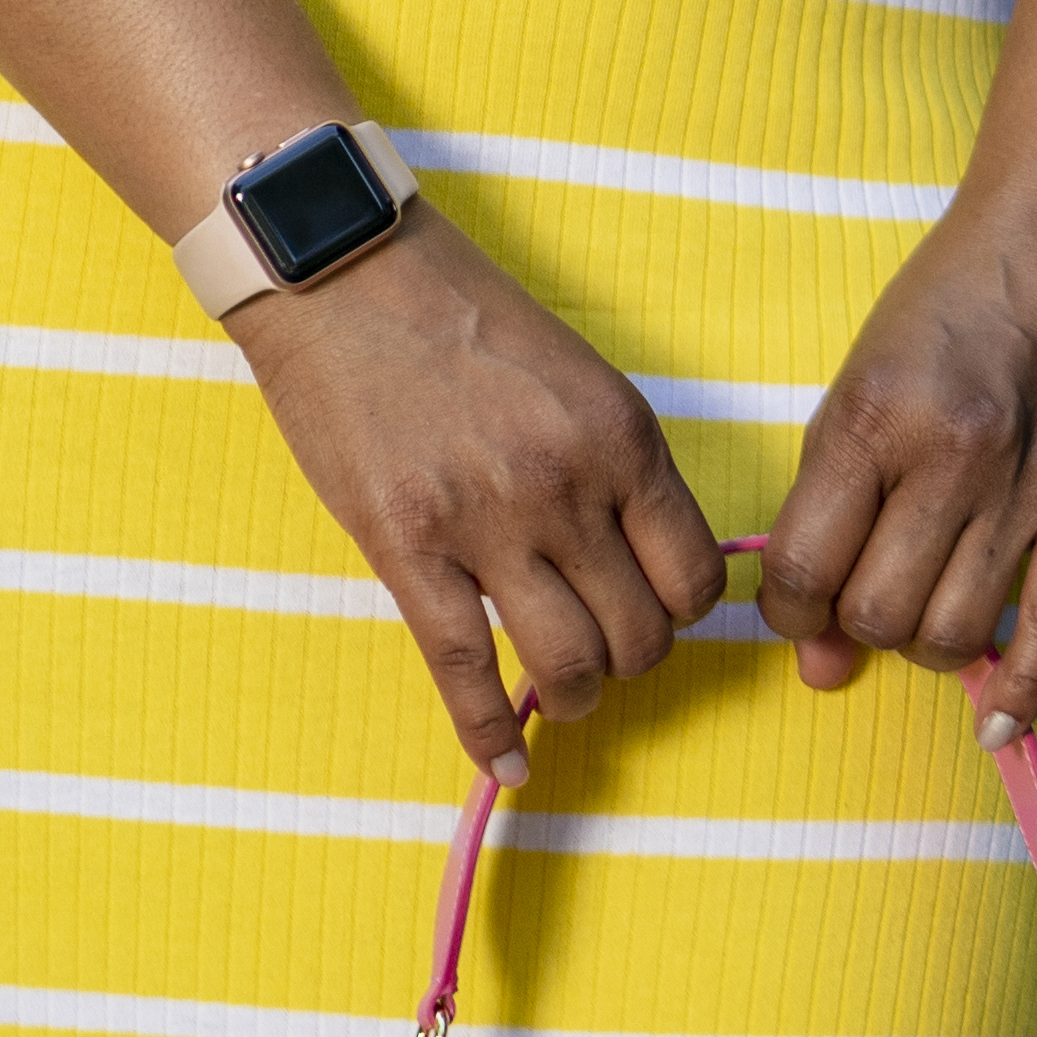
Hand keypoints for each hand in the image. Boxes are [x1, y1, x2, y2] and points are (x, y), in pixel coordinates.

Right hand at [237, 208, 729, 780]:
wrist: (343, 271)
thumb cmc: (457, 313)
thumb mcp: (573, 374)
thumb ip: (612, 463)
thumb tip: (642, 557)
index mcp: (621, 436)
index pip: (692, 575)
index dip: (679, 614)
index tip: (653, 614)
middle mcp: (567, 484)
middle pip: (639, 635)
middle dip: (629, 662)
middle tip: (602, 653)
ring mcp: (487, 522)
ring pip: (569, 665)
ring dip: (574, 698)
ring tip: (560, 693)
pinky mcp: (408, 548)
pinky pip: (464, 670)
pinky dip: (489, 735)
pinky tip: (504, 765)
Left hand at [757, 199, 1036, 743]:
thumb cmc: (943, 310)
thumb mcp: (860, 381)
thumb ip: (827, 510)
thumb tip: (812, 657)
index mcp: (872, 415)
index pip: (800, 567)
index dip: (787, 608)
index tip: (798, 601)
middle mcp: (950, 454)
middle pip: (875, 614)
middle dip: (856, 625)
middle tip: (867, 593)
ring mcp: (1030, 484)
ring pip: (952, 635)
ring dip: (926, 643)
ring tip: (928, 603)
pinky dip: (1019, 690)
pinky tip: (994, 719)